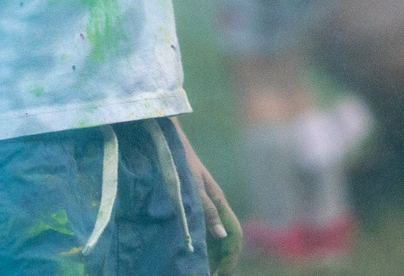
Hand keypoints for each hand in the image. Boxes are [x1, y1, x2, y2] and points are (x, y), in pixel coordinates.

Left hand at [173, 120, 240, 272]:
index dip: (231, 255)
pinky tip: (192, 251)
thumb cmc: (181, 161)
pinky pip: (202, 227)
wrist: (169, 141)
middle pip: (225, 238)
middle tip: (210, 274)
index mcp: (219, 201)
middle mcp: (215, 205)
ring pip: (214, 234)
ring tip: (202, 268)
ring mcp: (205, 204)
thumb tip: (221, 235)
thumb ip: (207, 209)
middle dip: (222, 258)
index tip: (222, 272)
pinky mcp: (194, 203)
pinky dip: (201, 242)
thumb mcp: (193, 186)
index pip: (234, 234)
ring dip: (211, 252)